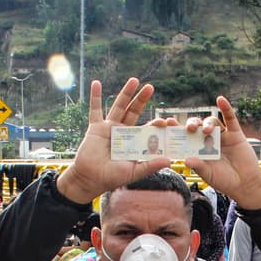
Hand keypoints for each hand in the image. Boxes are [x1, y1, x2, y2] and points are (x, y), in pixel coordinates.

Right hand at [55, 78, 174, 204]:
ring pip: (119, 106)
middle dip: (142, 99)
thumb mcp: (134, 172)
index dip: (156, 125)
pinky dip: (95, 96)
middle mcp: (123, 132)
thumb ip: (150, 166)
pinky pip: (95, 109)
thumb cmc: (111, 178)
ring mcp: (109, 128)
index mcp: (134, 142)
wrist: (90, 179)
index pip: (147, 129)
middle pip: (134, 112)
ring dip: (126, 93)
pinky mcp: (96, 127)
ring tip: (134, 80)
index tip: (166, 121)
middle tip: (150, 87)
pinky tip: (96, 83)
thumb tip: (170, 160)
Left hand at [185, 99, 260, 210]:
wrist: (244, 184)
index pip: (184, 137)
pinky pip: (230, 118)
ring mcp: (221, 136)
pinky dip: (226, 108)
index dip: (176, 130)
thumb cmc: (223, 180)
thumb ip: (198, 166)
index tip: (167, 123)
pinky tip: (220, 100)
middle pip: (197, 127)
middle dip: (191, 125)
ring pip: (212, 122)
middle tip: (189, 129)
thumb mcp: (208, 174)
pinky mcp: (235, 134)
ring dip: (207, 124)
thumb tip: (186, 160)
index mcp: (197, 149)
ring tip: (206, 131)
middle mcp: (207, 140)